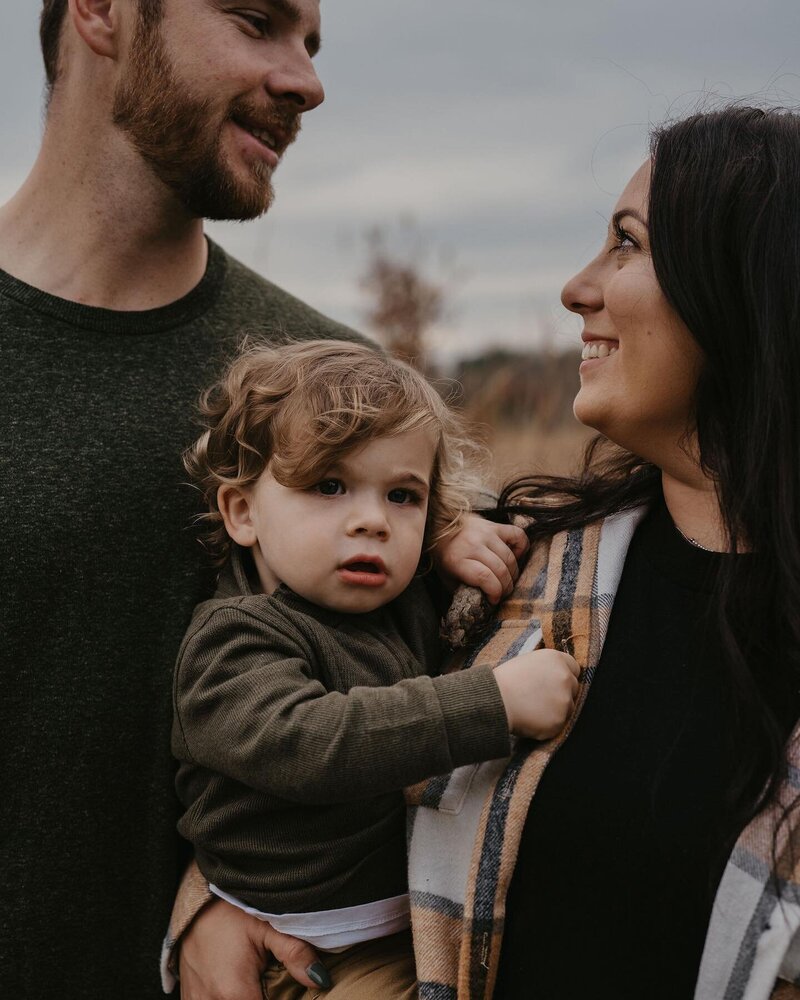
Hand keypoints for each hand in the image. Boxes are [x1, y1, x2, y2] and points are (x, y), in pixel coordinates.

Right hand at [179, 897, 329, 998]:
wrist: (194, 904)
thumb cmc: (230, 912)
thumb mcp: (266, 926)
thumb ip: (294, 952)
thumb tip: (321, 979)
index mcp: (235, 993)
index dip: (283, 999)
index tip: (288, 988)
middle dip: (268, 997)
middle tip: (273, 978)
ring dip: (250, 996)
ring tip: (258, 979)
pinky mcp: (191, 998)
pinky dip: (231, 997)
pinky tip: (241, 981)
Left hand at [434, 514, 528, 603]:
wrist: (440, 525)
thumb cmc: (445, 555)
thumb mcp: (447, 576)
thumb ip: (463, 589)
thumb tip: (483, 601)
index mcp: (458, 559)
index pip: (485, 578)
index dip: (494, 592)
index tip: (494, 600)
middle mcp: (473, 545)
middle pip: (500, 570)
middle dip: (506, 587)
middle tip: (503, 593)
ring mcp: (486, 533)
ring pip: (510, 558)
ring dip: (513, 574)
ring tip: (508, 580)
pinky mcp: (495, 526)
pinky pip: (518, 535)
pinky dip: (522, 548)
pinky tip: (515, 556)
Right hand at [493, 649, 580, 739]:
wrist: (495, 700)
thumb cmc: (505, 680)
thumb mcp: (528, 662)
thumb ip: (546, 668)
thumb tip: (554, 677)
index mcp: (556, 659)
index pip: (574, 668)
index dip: (564, 676)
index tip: (554, 684)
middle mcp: (565, 677)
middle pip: (573, 688)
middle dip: (561, 694)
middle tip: (540, 699)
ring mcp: (564, 700)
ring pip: (567, 708)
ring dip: (555, 710)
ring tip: (531, 709)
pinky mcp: (559, 720)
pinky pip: (557, 724)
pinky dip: (546, 725)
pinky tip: (530, 720)